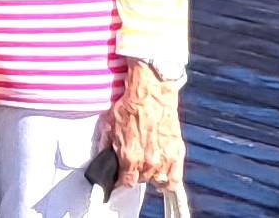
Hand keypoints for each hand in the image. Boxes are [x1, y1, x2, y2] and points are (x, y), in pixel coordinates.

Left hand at [102, 61, 183, 187]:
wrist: (150, 95)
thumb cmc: (128, 107)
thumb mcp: (107, 126)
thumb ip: (105, 146)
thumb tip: (101, 160)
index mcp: (129, 157)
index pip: (126, 181)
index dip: (121, 179)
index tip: (120, 175)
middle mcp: (148, 162)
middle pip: (142, 180)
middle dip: (136, 174)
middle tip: (133, 165)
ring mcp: (165, 159)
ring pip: (158, 180)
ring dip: (152, 176)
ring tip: (147, 169)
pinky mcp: (177, 152)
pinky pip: (176, 177)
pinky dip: (170, 182)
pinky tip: (165, 183)